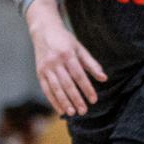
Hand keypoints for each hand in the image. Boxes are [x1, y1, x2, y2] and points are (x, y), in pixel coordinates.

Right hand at [26, 1, 105, 115]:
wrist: (44, 30)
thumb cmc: (66, 41)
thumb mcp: (80, 48)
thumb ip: (92, 64)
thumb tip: (104, 78)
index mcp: (67, 55)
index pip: (79, 75)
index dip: (87, 88)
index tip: (94, 100)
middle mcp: (55, 62)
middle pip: (67, 84)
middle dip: (76, 99)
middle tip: (84, 111)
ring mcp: (46, 68)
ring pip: (55, 88)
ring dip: (64, 102)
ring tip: (72, 113)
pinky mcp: (39, 72)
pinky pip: (46, 89)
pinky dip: (52, 100)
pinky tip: (60, 109)